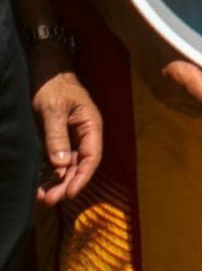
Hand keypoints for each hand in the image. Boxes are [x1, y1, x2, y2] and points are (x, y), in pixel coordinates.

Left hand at [27, 45, 102, 204]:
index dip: (82, 177)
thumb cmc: (52, 85)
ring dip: (56, 182)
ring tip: (42, 197)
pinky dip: (48, 174)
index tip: (69, 194)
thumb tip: (61, 165)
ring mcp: (70, 137)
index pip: (92, 157)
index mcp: (90, 124)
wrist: (44, 69)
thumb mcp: (53, 109)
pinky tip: (39, 185)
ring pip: (67, 166)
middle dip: (66, 184)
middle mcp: (83, 134)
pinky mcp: (56, 139)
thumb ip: (57, 136)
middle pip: (79, 165)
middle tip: (49, 201)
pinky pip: (55, 161)